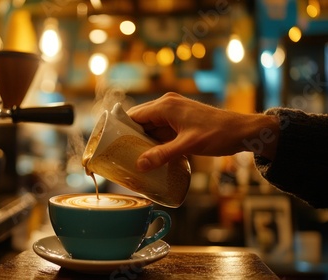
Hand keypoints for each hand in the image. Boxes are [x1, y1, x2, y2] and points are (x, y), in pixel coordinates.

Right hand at [127, 92, 279, 170]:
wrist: (243, 131)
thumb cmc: (218, 134)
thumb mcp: (188, 146)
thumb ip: (163, 154)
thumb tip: (140, 165)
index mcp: (166, 105)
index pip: (133, 115)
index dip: (120, 128)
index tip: (109, 143)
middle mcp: (167, 105)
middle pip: (139, 121)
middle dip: (129, 137)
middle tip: (118, 155)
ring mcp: (174, 112)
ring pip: (149, 127)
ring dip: (142, 141)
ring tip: (130, 158)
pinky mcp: (180, 120)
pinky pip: (160, 130)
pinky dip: (154, 141)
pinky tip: (149, 156)